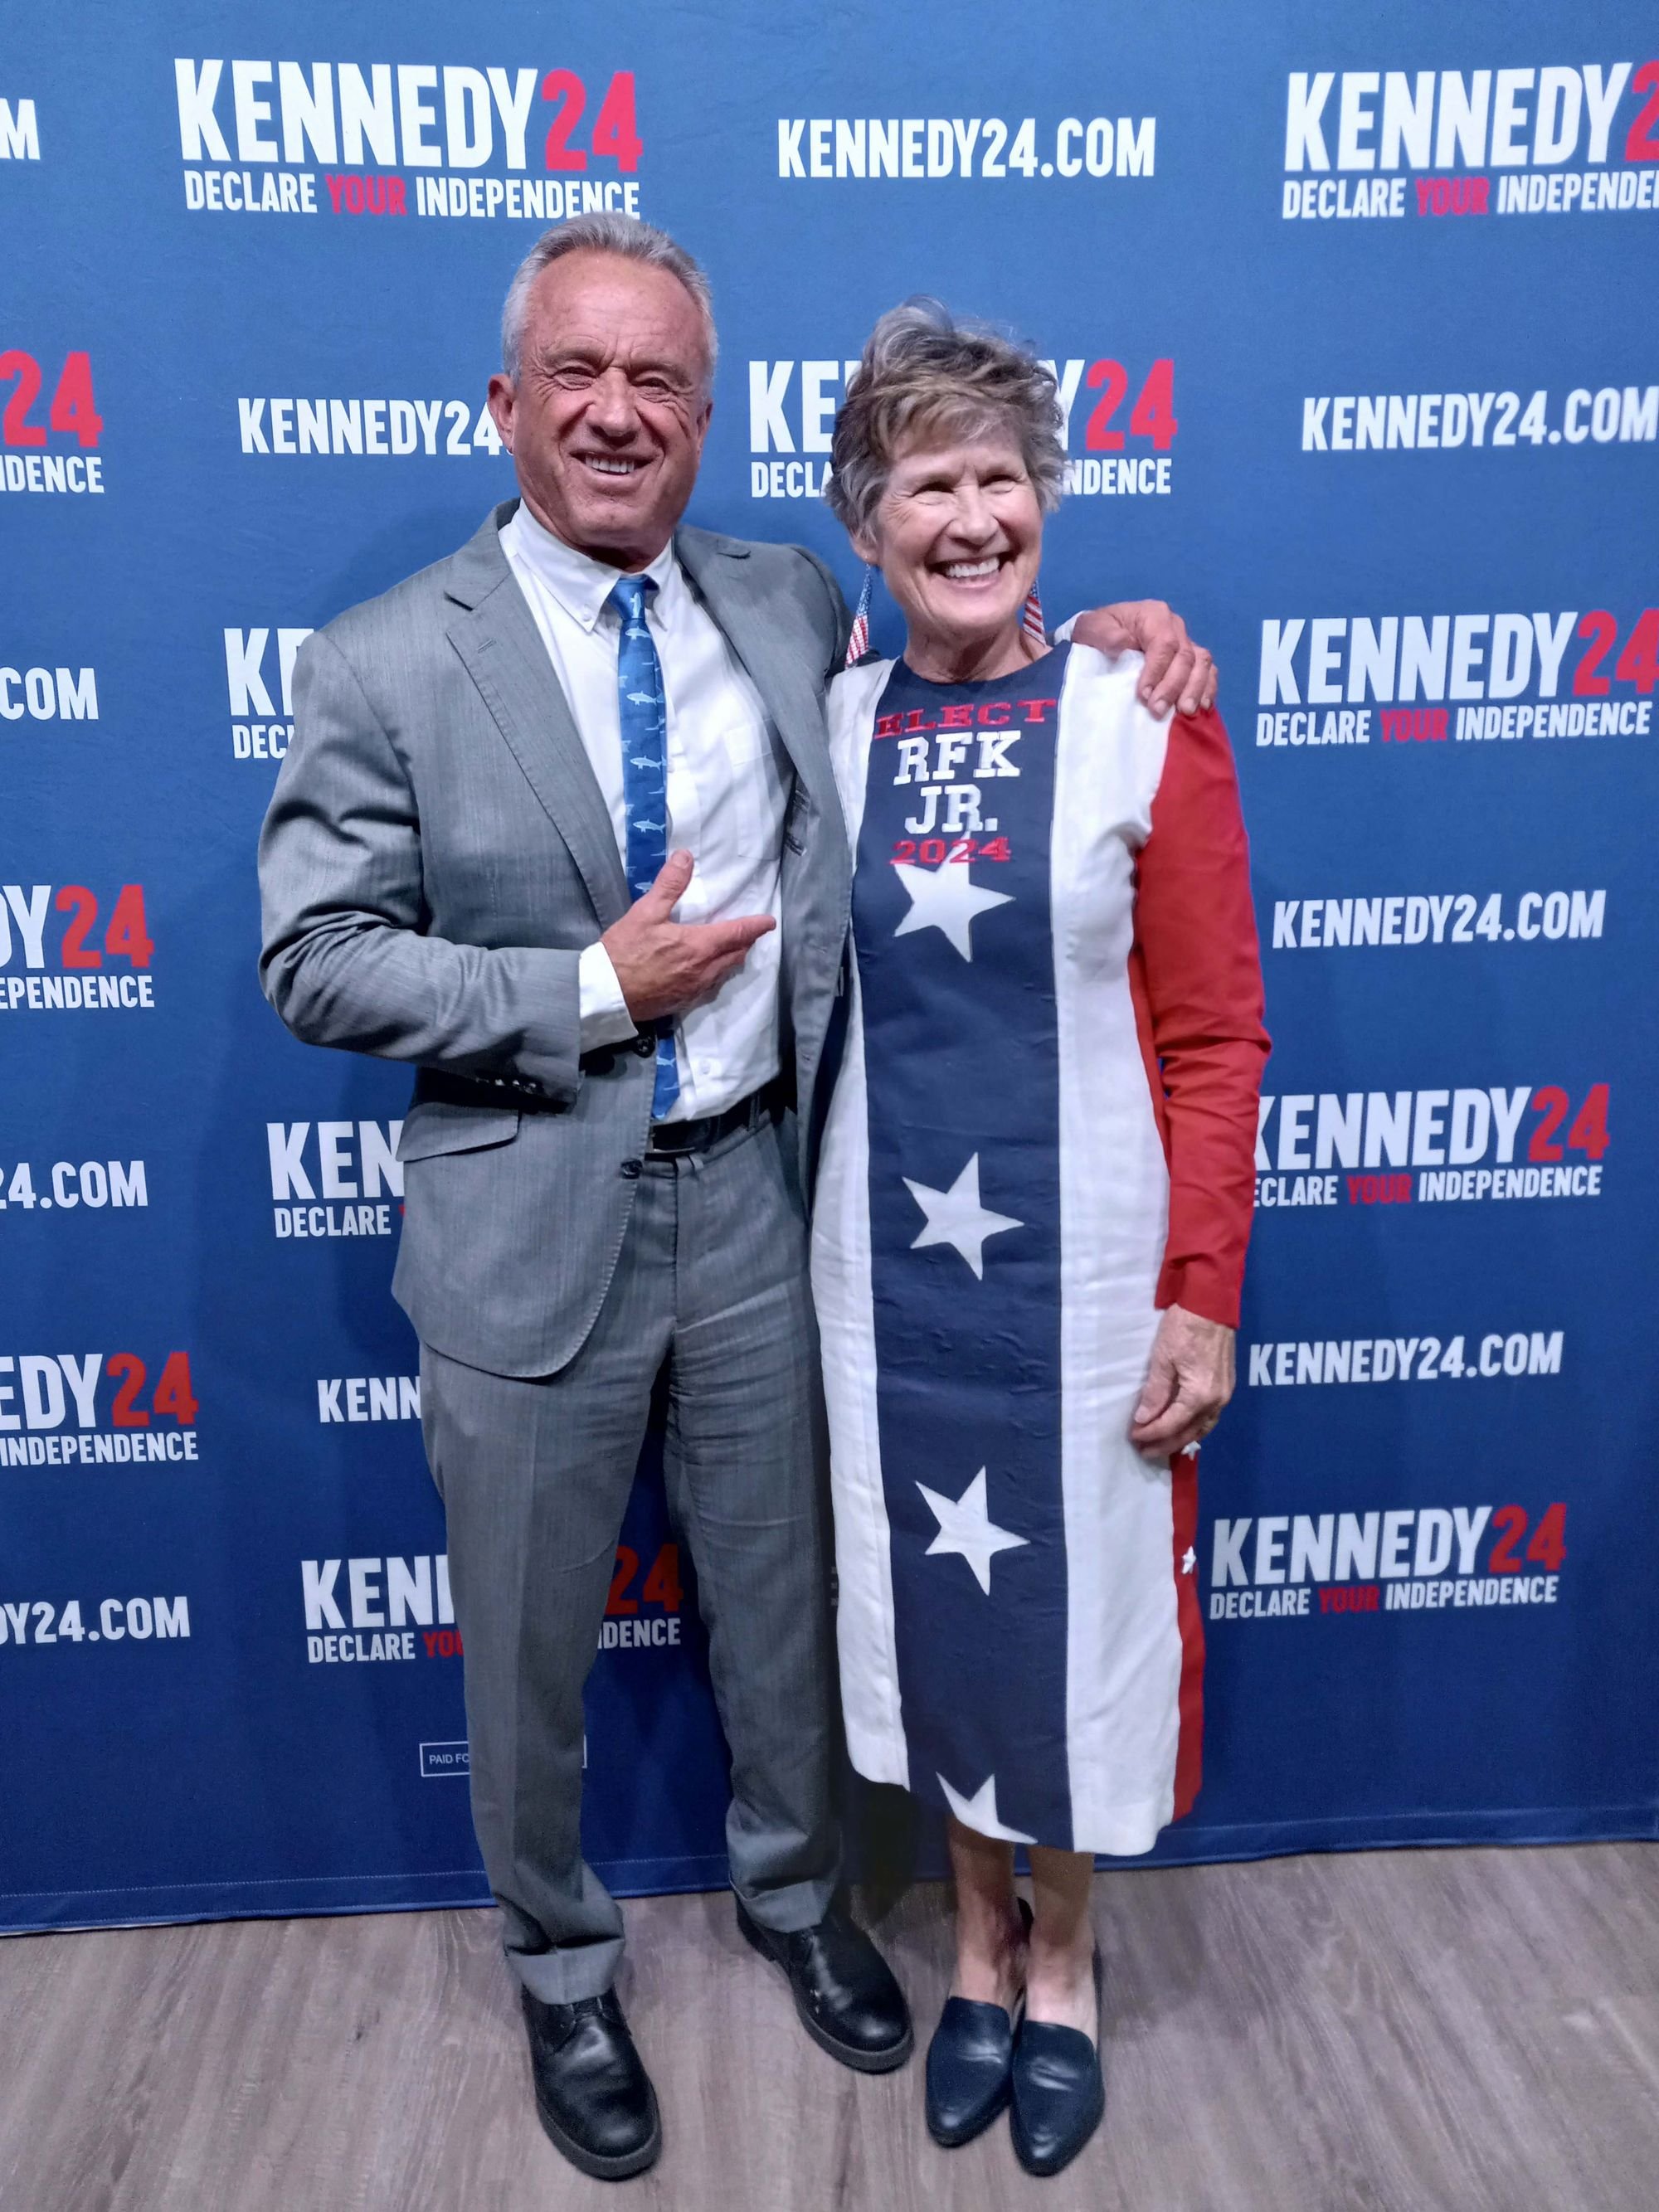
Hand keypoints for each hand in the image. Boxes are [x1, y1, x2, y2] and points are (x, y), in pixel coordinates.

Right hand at [602, 851, 774, 1024]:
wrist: (607, 994)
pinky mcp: (684, 1002)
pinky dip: (717, 976)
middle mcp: (704, 970)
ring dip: (732, 959)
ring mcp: (695, 989)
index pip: (738, 933)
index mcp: (699, 946)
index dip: (756, 926)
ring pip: (725, 973)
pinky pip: (711, 988)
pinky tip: (707, 972)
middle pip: (737, 955)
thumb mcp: (645, 912)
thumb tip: (686, 857)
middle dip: (746, 942)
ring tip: (731, 949)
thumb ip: (669, 885)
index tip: (769, 922)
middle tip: (748, 932)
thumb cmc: (625, 952)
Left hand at [1070, 601, 1216, 718]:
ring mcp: (1186, 641)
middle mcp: (1175, 626)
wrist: (1102, 635)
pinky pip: (1208, 671)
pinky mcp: (1191, 658)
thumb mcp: (1092, 628)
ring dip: (1195, 689)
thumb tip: (1123, 643)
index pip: (1164, 643)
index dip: (1157, 671)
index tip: (1144, 695)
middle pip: (1185, 656)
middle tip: (1158, 710)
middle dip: (1173, 686)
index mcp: (1154, 615)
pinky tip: (1203, 707)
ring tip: (1186, 712)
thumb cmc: (1098, 632)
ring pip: (1202, 663)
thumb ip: (1105, 635)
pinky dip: (1207, 688)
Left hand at [1129, 1304, 1234, 1457]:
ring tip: (1162, 1445)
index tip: (1134, 1437)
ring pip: (1203, 1427)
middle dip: (1166, 1443)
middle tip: (1145, 1451)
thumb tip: (1144, 1419)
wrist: (1212, 1305)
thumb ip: (1155, 1392)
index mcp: (1199, 1395)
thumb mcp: (1163, 1359)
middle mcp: (1217, 1401)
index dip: (1151, 1433)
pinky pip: (1211, 1417)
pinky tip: (1183, 1427)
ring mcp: (1225, 1395)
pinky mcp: (1227, 1387)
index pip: (1171, 1424)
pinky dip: (1195, 1426)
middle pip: (1189, 1432)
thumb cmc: (1184, 1328)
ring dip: (1182, 1438)